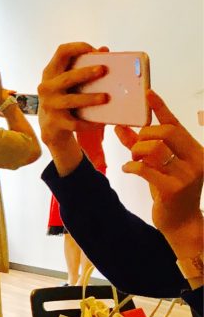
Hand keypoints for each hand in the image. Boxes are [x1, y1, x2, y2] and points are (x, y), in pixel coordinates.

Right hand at [36, 42, 108, 149]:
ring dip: (89, 98)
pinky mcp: (56, 122)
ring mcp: (50, 105)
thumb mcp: (69, 80)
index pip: (61, 52)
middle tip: (103, 70)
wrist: (51, 125)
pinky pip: (75, 123)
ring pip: (71, 100)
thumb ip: (84, 65)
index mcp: (51, 72)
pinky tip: (101, 121)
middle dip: (85, 73)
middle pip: (67, 77)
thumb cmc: (64, 96)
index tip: (94, 50)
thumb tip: (105, 49)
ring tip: (106, 98)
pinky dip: (89, 123)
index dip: (78, 47)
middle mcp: (47, 87)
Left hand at [116, 90, 203, 257]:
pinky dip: (132, 165)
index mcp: (195, 150)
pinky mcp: (173, 189)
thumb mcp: (157, 165)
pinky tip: (128, 168)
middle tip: (136, 146)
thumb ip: (140, 146)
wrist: (180, 223)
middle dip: (144, 135)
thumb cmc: (168, 190)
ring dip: (137, 150)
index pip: (176, 124)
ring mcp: (187, 175)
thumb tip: (120, 127)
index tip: (148, 93)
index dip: (161, 108)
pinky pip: (145, 168)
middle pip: (165, 131)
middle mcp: (196, 159)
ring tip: (133, 159)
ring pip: (155, 148)